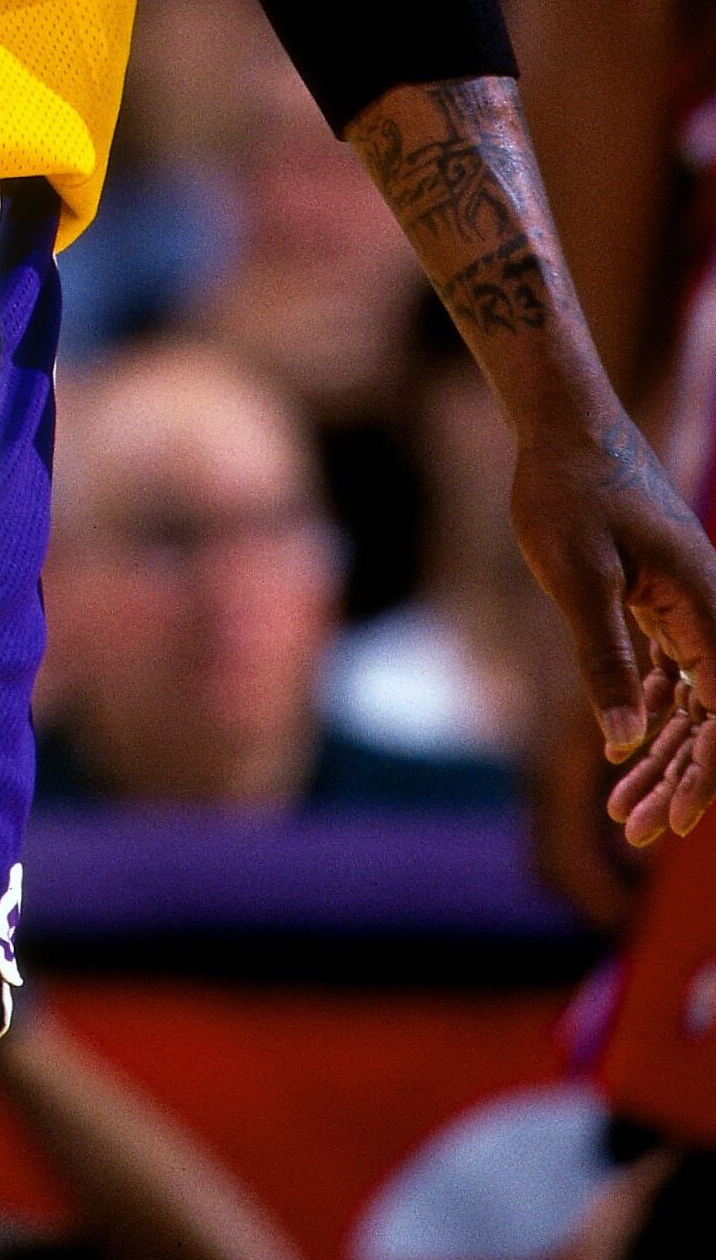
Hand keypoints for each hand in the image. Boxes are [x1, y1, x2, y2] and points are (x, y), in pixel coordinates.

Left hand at [509, 407, 715, 843]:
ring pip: (693, 702)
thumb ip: (605, 660)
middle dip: (682, 779)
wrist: (560, 426)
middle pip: (715, 716)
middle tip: (637, 832)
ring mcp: (688, 608)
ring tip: (623, 814)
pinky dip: (651, 718)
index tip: (675, 821)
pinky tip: (624, 758)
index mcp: (708, 606)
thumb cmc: (568, 490)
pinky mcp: (660, 603)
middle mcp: (710, 610)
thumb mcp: (577, 578)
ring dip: (665, 756)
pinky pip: (671, 676)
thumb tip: (626, 743)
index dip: (707, 772)